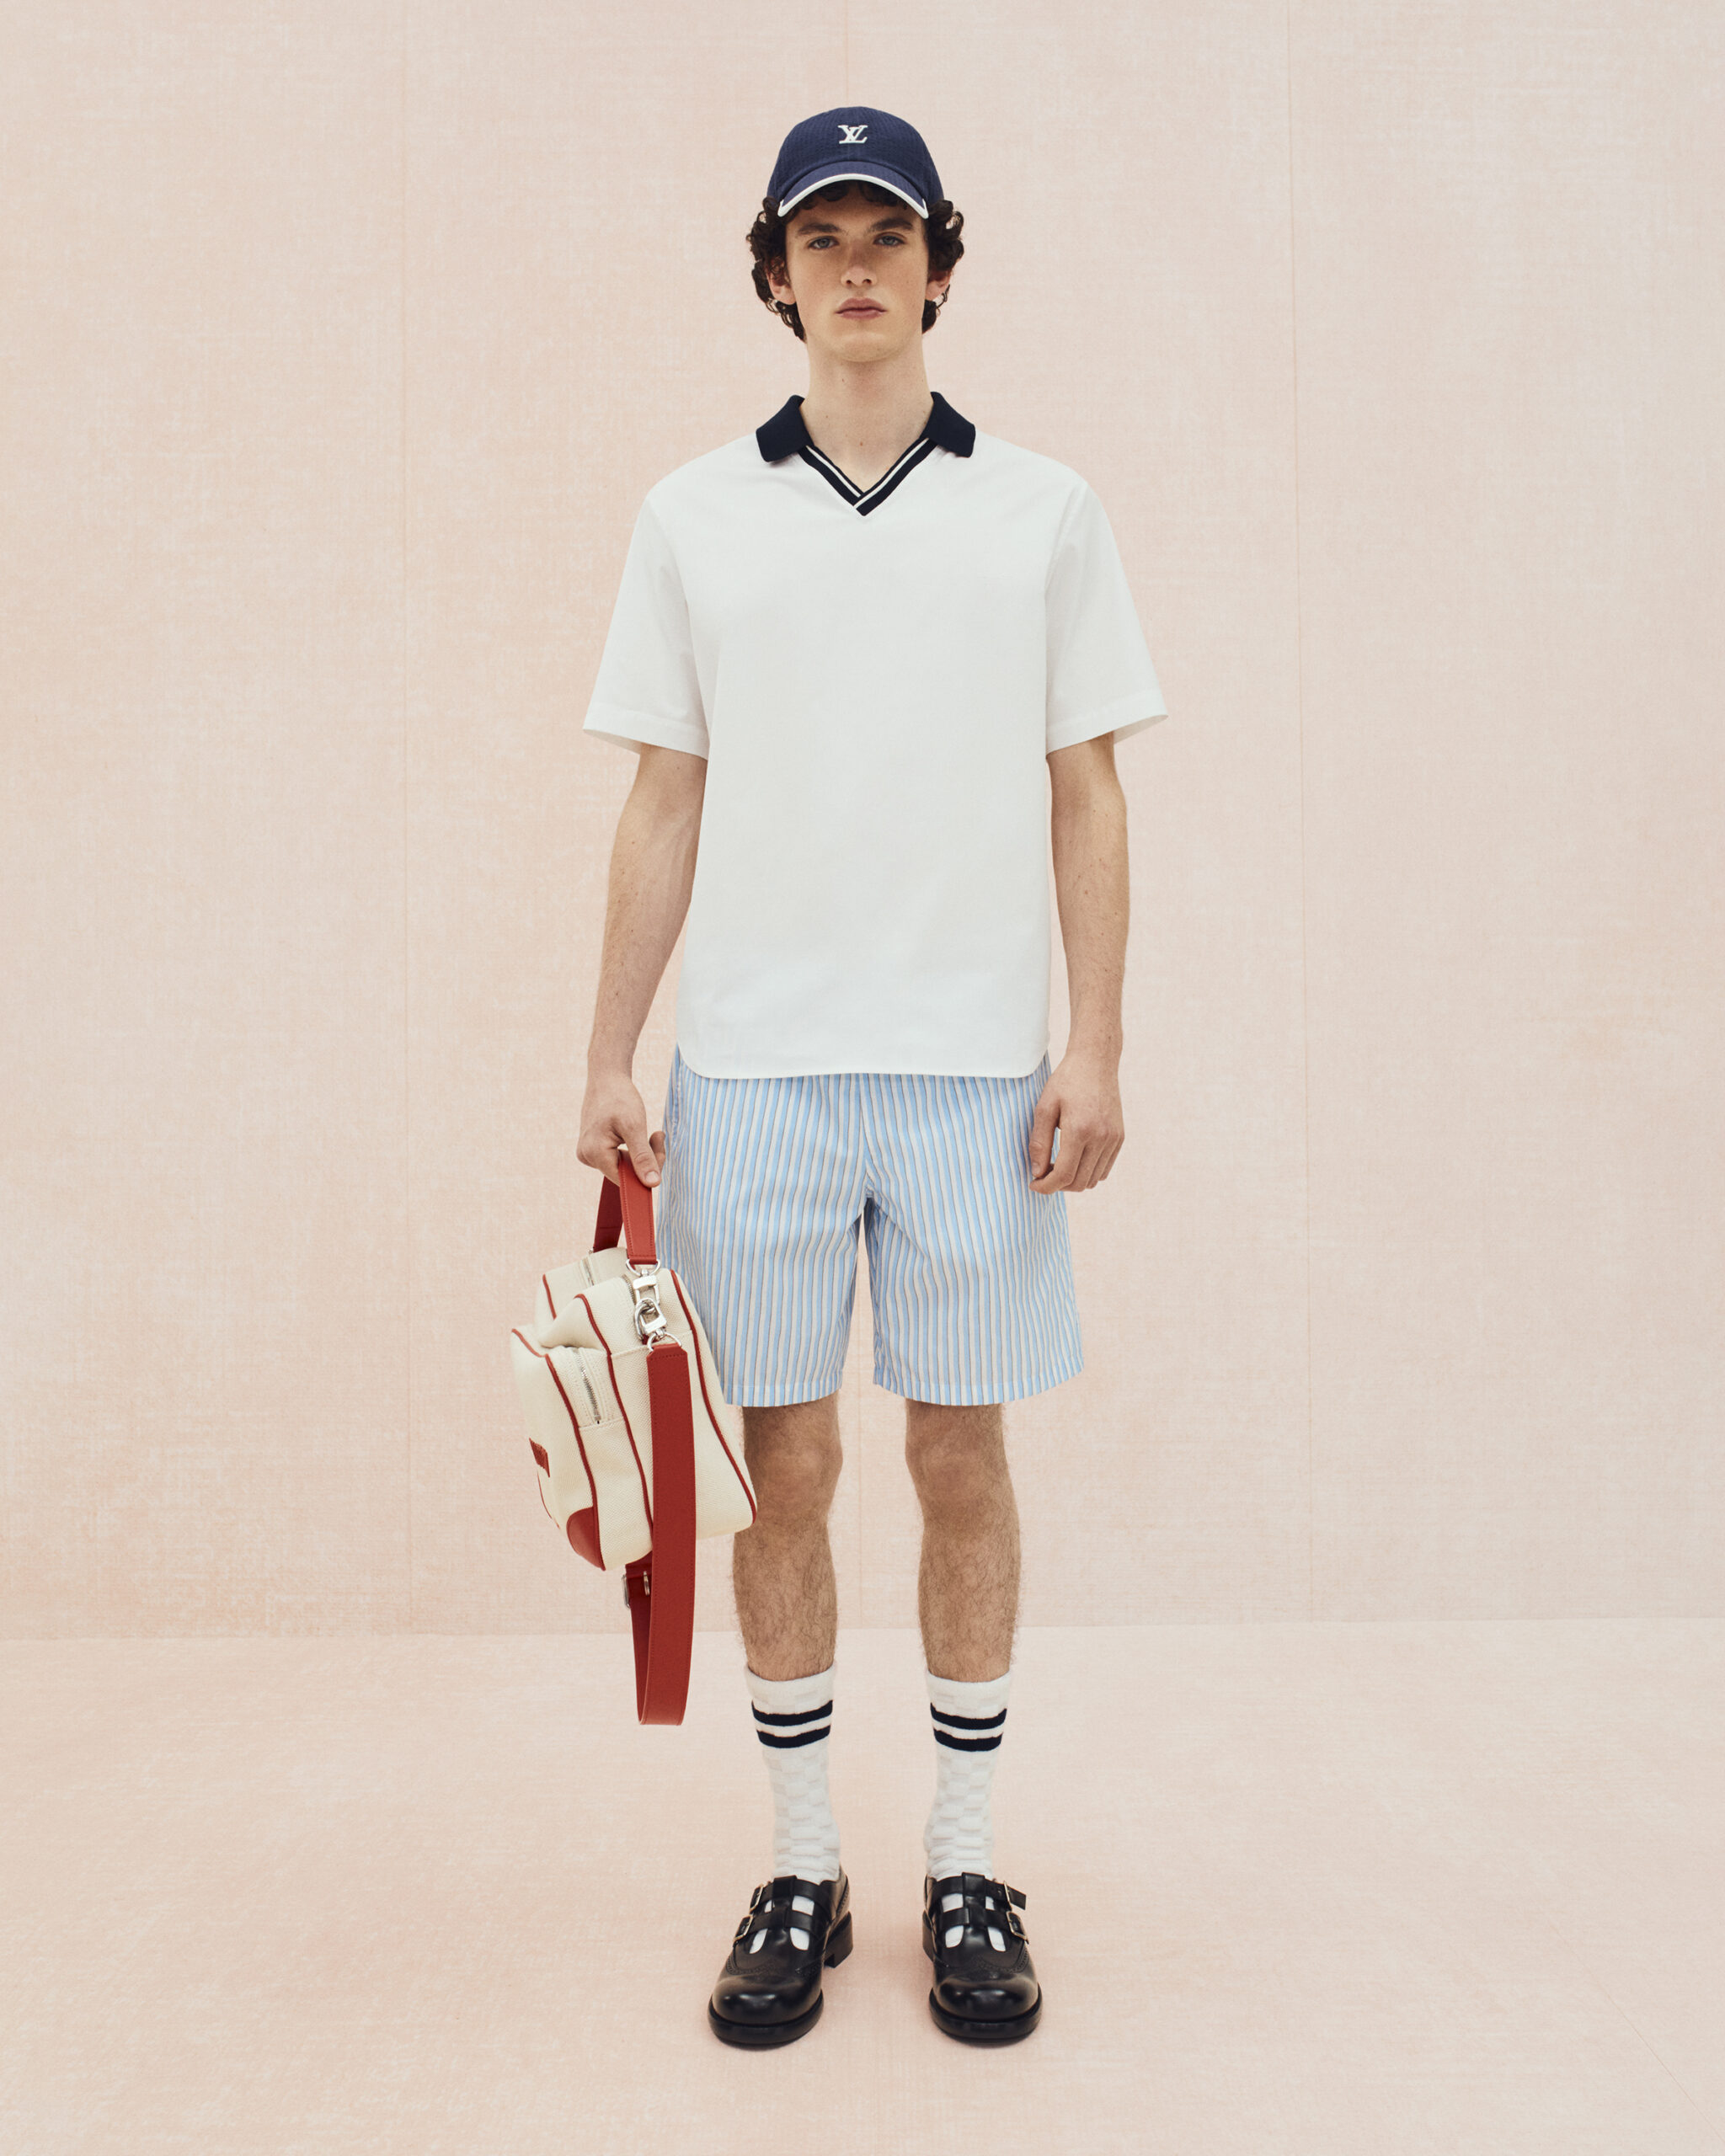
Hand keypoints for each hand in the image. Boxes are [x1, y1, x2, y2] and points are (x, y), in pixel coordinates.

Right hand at [577, 1071, 667, 1186]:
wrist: (606, 1077)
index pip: (625, 1180)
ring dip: (641, 1153)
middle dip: (646, 1159)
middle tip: (658, 1137)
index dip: (645, 1172)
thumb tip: (652, 1184)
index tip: (660, 1151)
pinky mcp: (594, 1148)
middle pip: (625, 1173)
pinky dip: (633, 1149)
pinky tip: (637, 1134)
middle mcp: (587, 1157)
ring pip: (624, 1166)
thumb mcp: (635, 1126)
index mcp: (594, 1153)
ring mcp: (588, 1153)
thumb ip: (642, 1156)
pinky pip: (618, 1158)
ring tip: (652, 1134)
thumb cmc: (619, 1096)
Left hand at [1027, 1049, 1123, 1192]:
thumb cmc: (1066, 1082)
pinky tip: (1074, 1159)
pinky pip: (1104, 1169)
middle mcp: (1101, 1138)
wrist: (1096, 1062)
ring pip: (1093, 1179)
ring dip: (1073, 1180)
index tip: (1033, 1183)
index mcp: (1080, 1130)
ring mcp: (1113, 1139)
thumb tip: (1037, 1172)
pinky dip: (1088, 1172)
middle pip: (1079, 1182)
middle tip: (1043, 1173)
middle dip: (1058, 1185)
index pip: (1064, 1175)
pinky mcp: (1119, 1138)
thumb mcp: (1044, 1107)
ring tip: (1057, 1165)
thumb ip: (1039, 1142)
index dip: (1046, 1186)